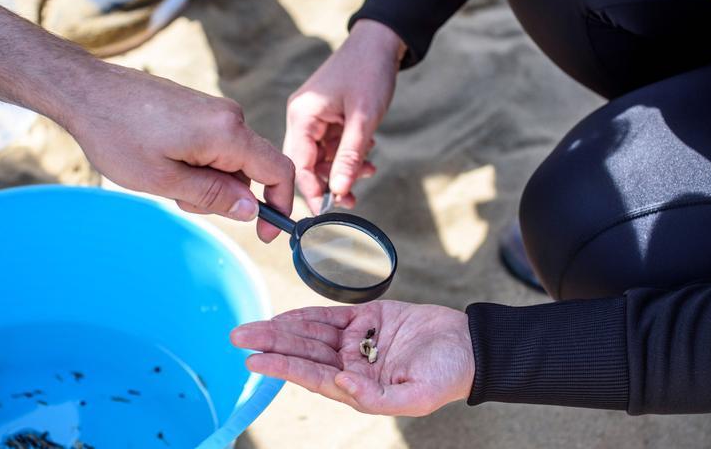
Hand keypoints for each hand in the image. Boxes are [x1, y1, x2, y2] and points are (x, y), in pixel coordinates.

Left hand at [64, 64, 293, 241]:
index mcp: (228, 132)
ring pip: (231, 160)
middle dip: (227, 195)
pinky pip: (215, 145)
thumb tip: (252, 210)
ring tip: (164, 178)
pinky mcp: (199, 108)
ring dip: (208, 180)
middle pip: (252, 169)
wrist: (85, 91)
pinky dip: (198, 164)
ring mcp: (214, 109)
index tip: (265, 232)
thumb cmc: (117, 135)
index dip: (279, 205)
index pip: (278, 171)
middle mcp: (229, 116)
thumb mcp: (164, 181)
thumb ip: (214, 196)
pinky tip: (163, 161)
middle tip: (181, 200)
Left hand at [230, 300, 474, 415]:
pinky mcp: (369, 317)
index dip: (283, 367)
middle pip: (305, 352)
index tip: (255, 361)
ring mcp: (359, 340)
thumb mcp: (417, 396)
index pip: (313, 376)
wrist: (471, 345)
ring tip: (252, 327)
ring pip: (312, 333)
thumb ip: (377, 396)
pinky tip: (285, 316)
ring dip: (282, 329)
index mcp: (360, 386)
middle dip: (271, 344)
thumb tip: (341, 384)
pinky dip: (307, 315)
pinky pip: (331, 316)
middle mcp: (353, 364)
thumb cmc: (448, 375)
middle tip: (238, 336)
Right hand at [284, 19, 404, 212]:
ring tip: (368, 172)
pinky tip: (366, 156)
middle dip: (330, 183)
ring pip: (322, 158)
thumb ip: (350, 157)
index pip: (297, 164)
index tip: (324, 214)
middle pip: (307, 164)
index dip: (310, 191)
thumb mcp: (363, 119)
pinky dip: (348, 155)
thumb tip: (339, 193)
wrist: (381, 42)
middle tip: (352, 200)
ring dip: (344, 169)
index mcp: (302, 116)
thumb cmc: (369, 72)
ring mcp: (314, 118)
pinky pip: (332, 146)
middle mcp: (302, 118)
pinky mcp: (326, 117)